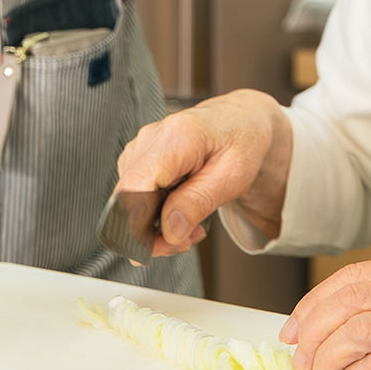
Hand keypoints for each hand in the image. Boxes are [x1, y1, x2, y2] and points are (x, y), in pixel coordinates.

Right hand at [115, 90, 291, 254]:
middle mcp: (150, 138)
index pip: (135, 187)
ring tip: (191, 225)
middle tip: (188, 240)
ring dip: (156, 225)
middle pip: (128, 198)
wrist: (241, 121)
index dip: (138, 225)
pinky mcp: (141, 158)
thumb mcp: (233, 176)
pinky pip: (136, 195)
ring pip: (129, 201)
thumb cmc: (241, 142)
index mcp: (175, 138)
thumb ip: (198, 202)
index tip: (160, 248)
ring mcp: (142, 147)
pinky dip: (155, 213)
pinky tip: (180, 212)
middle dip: (153, 232)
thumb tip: (169, 231)